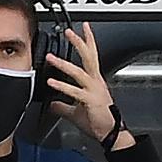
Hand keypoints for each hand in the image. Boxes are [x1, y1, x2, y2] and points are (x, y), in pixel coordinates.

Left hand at [45, 23, 135, 151]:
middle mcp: (95, 82)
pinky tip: (52, 82)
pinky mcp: (90, 100)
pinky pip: (74, 91)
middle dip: (80, 43)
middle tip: (70, 31)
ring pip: (80, 72)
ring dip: (64, 64)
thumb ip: (63, 106)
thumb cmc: (98, 121)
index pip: (92, 56)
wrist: (110, 133)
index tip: (84, 28)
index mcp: (94, 81)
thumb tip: (52, 103)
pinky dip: (62, 86)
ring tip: (51, 58)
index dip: (88, 41)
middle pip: (89, 57)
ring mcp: (93, 90)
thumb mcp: (76, 111)